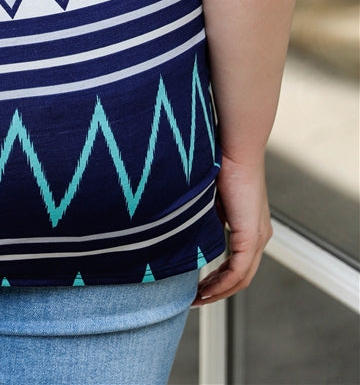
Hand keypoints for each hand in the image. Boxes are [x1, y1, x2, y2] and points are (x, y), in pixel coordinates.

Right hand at [193, 153, 271, 304]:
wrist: (235, 147)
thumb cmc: (221, 161)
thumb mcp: (211, 196)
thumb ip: (205, 215)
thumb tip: (187, 227)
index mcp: (251, 225)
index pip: (238, 262)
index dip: (219, 278)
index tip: (199, 284)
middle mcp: (258, 234)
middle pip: (241, 276)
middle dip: (217, 291)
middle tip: (196, 298)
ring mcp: (257, 236)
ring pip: (240, 277)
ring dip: (219, 291)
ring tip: (197, 298)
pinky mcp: (251, 234)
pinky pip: (238, 270)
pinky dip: (222, 283)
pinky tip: (205, 288)